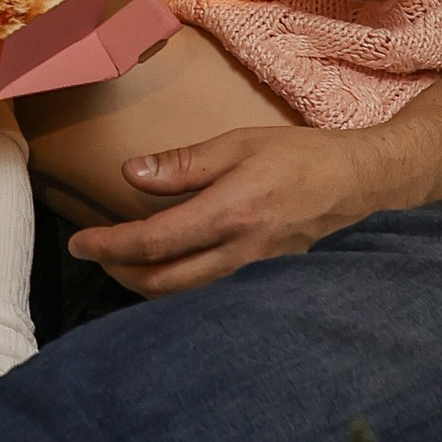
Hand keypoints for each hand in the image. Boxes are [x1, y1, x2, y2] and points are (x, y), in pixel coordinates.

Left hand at [65, 119, 403, 293]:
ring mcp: (255, 273)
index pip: (155, 241)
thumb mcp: (238, 144)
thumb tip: (130, 174)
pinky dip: (177, 290)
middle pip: (163, 283)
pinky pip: (210, 295)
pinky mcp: (265, 280)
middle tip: (95, 254)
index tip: (80, 244)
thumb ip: (183, 163)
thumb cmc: (300, 156)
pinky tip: (166, 272)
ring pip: (186, 297)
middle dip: (119, 272)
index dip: (110, 246)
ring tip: (122, 262)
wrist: (361, 183)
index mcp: (230, 213)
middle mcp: (241, 252)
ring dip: (145, 285)